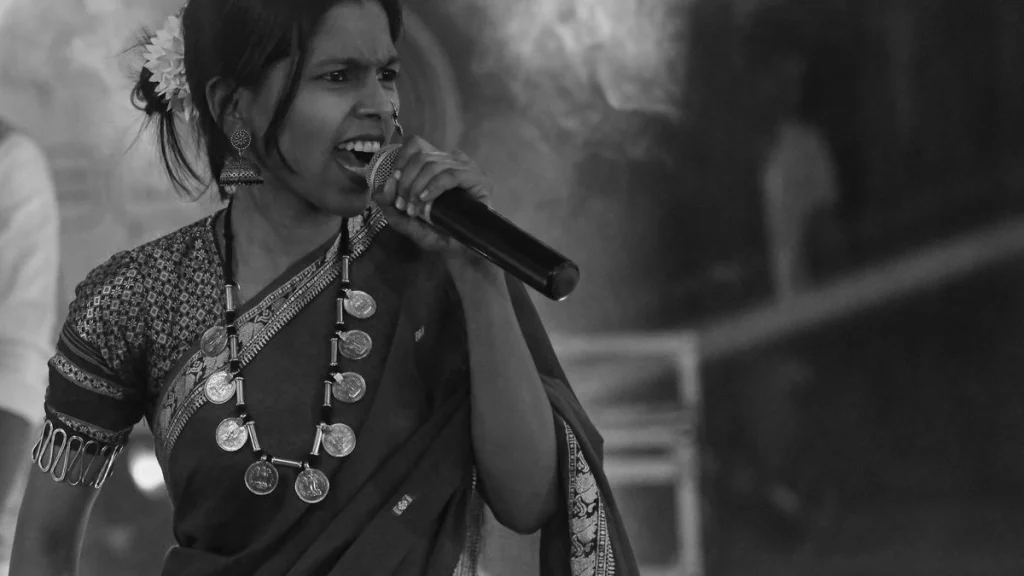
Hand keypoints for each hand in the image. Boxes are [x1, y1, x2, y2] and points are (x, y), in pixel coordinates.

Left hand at [374, 135, 492, 256]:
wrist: (464, 251)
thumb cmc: (439, 234)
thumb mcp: (407, 220)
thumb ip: (390, 204)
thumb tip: (384, 185)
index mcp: (438, 163)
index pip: (416, 144)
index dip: (401, 159)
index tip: (393, 182)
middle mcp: (453, 161)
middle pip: (421, 156)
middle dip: (405, 181)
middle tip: (403, 205)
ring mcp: (467, 168)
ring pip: (433, 165)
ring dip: (417, 187)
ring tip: (414, 209)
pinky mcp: (479, 179)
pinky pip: (450, 175)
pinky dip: (433, 187)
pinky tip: (426, 200)